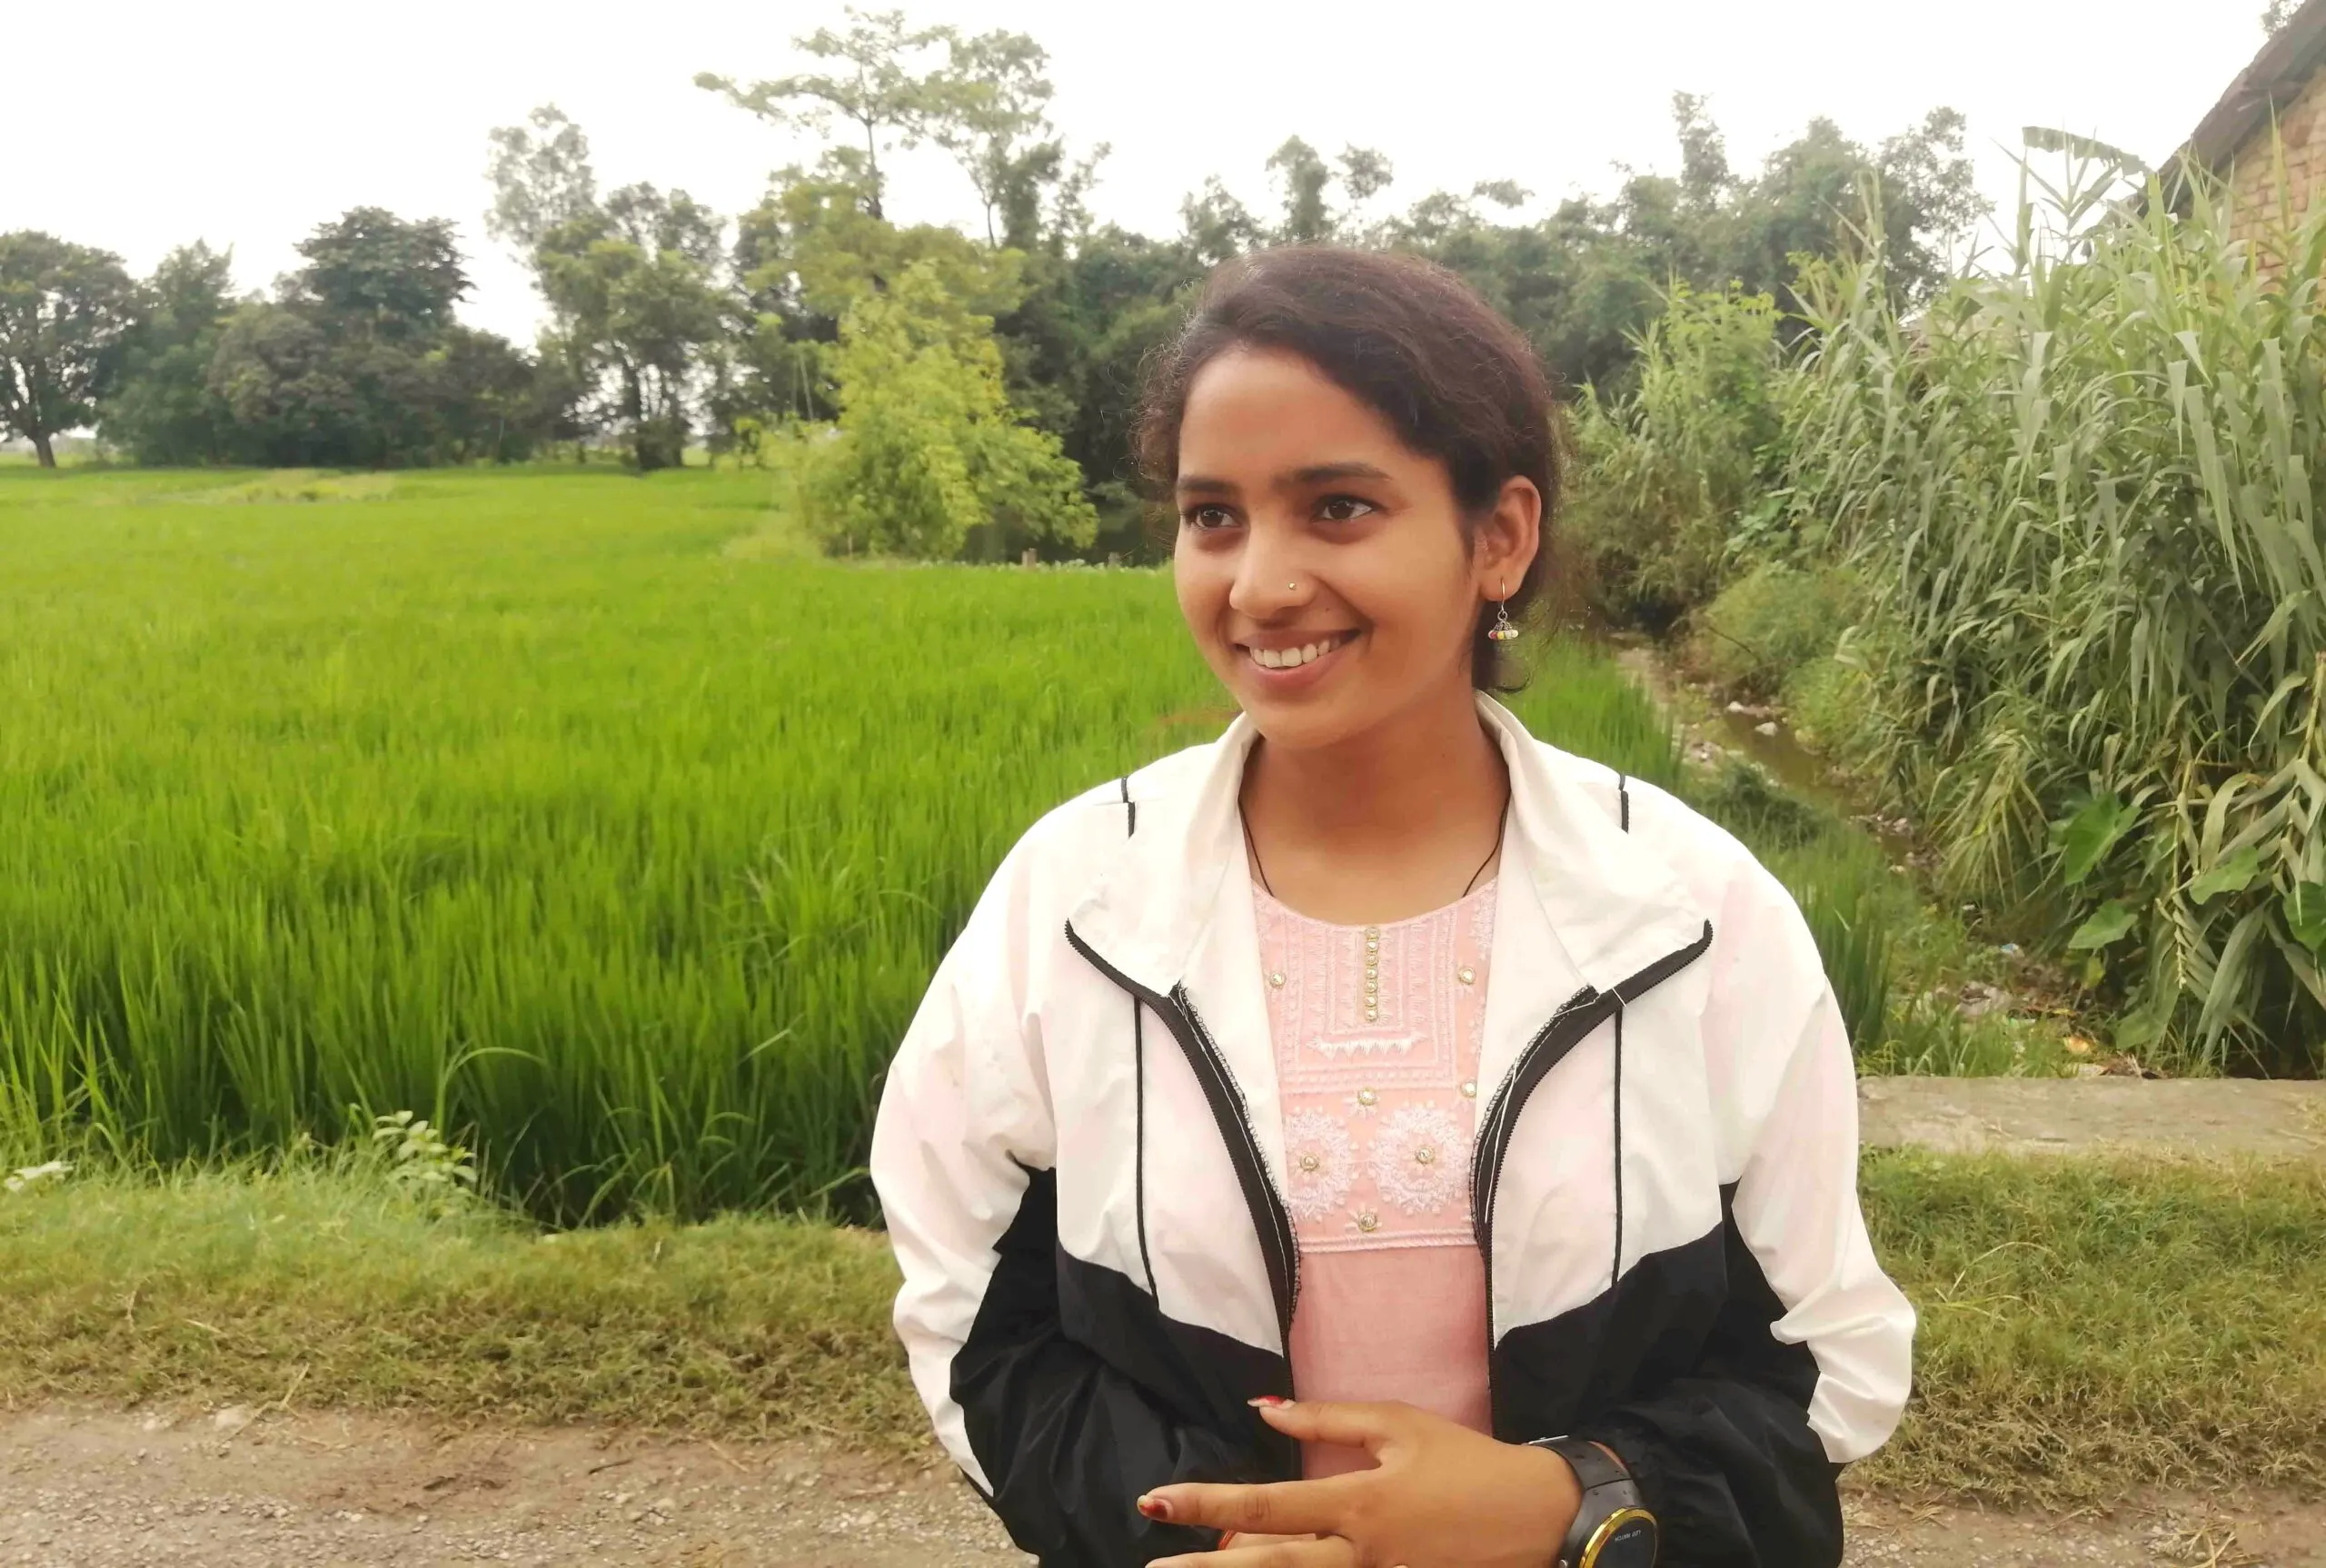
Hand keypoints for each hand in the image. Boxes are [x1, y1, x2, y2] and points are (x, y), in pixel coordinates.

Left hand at [1143, 1398, 1581, 1566]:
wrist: (1537, 1516)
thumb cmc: (1465, 1461)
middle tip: (1153, 1567)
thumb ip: (1327, 1418)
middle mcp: (1358, 1554)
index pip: (1265, 1507)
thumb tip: (1264, 1409)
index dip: (1207, 1505)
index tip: (1157, 1502)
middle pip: (1268, 1566)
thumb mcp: (1398, 1425)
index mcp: (1355, 1503)